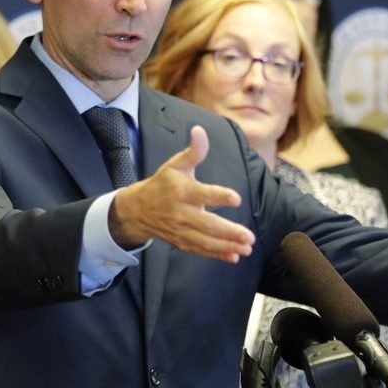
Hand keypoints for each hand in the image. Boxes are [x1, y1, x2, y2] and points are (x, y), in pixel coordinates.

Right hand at [109, 125, 255, 262]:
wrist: (139, 210)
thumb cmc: (163, 184)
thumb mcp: (176, 164)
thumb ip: (193, 151)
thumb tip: (200, 131)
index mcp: (181, 191)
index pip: (202, 194)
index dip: (218, 196)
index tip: (236, 199)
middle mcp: (181, 213)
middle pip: (206, 224)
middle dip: (228, 232)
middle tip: (248, 236)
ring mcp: (181, 230)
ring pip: (205, 241)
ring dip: (227, 246)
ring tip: (247, 247)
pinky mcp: (182, 242)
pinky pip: (200, 250)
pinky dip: (217, 255)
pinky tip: (234, 256)